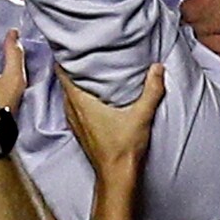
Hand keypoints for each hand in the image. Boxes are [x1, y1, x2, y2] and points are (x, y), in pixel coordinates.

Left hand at [59, 63, 165, 181]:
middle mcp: (72, 110)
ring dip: (74, 82)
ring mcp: (73, 121)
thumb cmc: (124, 147)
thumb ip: (151, 90)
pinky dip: (78, 96)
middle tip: (83, 52)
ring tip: (87, 69)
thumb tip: (157, 67)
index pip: (62, 73)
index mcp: (80, 103)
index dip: (64, 57)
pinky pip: (73, 106)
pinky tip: (92, 94)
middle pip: (64, 81)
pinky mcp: (79, 129)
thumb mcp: (141, 115)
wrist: (116, 175)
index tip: (71, 45)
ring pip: (68, 94)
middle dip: (71, 66)